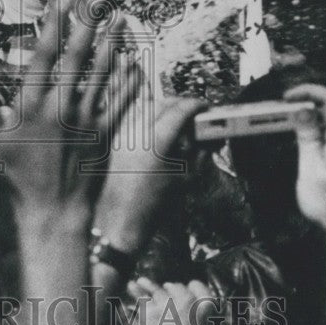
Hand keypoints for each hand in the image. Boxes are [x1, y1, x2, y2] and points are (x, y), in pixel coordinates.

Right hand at [0, 0, 139, 222]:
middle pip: (76, 57)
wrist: (51, 210)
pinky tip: (135, 59)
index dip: (53, 24)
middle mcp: (60, 108)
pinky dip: (129, 80)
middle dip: (87, 23)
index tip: (60, 0)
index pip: (44, 56)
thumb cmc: (16, 173)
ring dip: (112, 43)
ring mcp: (84, 121)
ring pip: (102, 74)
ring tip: (120, 18)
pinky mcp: (104, 134)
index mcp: (31, 105)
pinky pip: (120, 101)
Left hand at [94, 95, 205, 254]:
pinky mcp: (115, 140)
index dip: (195, 105)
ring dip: (162, 106)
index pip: (179, 110)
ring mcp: (123, 135)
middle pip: (162, 103)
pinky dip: (146, 113)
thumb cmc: (153, 206)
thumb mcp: (185, 179)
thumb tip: (209, 138)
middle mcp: (136, 134)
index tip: (205, 107)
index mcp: (156, 143)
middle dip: (180, 103)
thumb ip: (199, 154)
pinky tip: (156, 123)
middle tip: (194, 111)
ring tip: (176, 116)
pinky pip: (132, 116)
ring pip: (145, 106)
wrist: (121, 221)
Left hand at [128, 277, 218, 324]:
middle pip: (178, 288)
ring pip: (157, 291)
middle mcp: (187, 302)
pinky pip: (142, 300)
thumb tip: (205, 314)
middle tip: (167, 288)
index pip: (198, 287)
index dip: (192, 288)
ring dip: (149, 285)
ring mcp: (167, 307)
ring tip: (142, 281)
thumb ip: (209, 322)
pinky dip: (137, 292)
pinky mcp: (150, 315)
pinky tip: (133, 287)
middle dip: (172, 288)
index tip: (188, 288)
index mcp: (207, 307)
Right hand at [287, 84, 325, 233]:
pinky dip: (313, 130)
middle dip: (305, 101)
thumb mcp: (311, 168)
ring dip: (308, 116)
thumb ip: (307, 136)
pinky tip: (300, 140)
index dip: (308, 90)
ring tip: (286, 123)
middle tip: (281, 108)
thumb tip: (302, 109)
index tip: (286, 97)